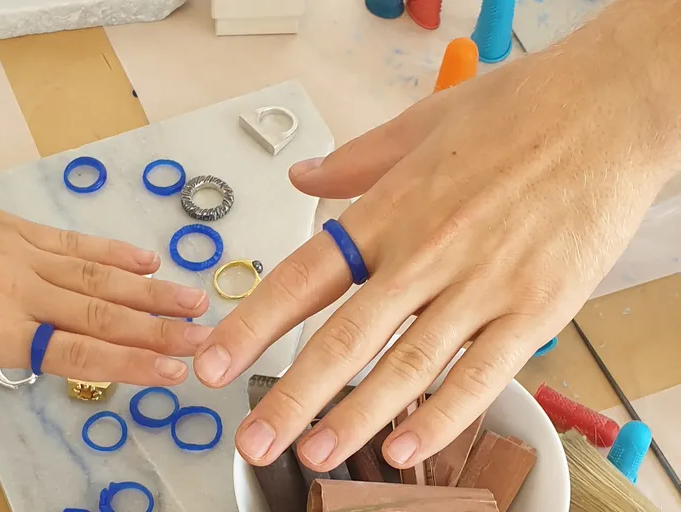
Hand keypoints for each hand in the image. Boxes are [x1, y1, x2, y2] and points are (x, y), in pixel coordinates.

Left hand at [0, 156, 210, 435]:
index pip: (77, 351)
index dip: (130, 362)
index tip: (175, 371)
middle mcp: (19, 290)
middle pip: (102, 312)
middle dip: (158, 329)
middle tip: (207, 338)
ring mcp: (20, 253)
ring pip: (97, 275)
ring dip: (149, 291)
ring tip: (193, 301)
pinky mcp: (12, 227)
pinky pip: (72, 240)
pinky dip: (112, 250)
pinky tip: (144, 259)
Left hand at [192, 32, 677, 469]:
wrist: (610, 110)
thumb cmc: (518, 112)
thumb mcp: (421, 123)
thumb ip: (354, 161)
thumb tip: (302, 178)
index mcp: (390, 211)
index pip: (303, 278)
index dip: (253, 326)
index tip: (215, 363)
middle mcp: (426, 254)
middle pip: (345, 337)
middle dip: (292, 396)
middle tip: (254, 439)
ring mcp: (482, 287)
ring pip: (407, 366)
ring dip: (356, 418)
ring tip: (315, 454)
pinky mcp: (535, 311)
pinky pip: (481, 376)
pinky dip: (442, 417)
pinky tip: (407, 449)